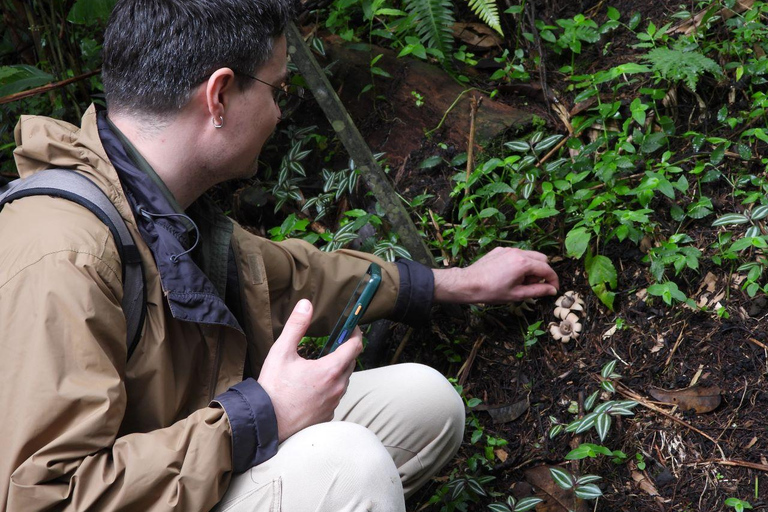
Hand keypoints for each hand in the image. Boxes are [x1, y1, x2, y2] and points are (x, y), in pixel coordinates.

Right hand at [257, 299, 361, 442]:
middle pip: (351, 363)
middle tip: (333, 342)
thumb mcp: (281, 352)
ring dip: (338, 370)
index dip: (355, 333)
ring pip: (344, 380)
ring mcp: (333, 403)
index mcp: (330, 370)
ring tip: (321, 363)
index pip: (355, 346)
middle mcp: (337, 387)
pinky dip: (329, 387)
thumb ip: (296, 326)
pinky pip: (335, 396)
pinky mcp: (327, 415)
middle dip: (345, 350)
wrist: (266, 423)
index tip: (351, 326)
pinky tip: (314, 385)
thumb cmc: (273, 388)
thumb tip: (306, 305)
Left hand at [433, 247, 558, 303]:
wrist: (468, 283)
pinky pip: (517, 254)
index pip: (547, 269)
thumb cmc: (491, 291)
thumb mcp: (517, 295)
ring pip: (530, 255)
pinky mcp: (499, 250)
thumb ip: (538, 291)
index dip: (553, 280)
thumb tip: (552, 290)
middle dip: (542, 272)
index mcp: (523, 263)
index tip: (553, 290)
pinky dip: (520, 263)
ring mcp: (508, 249)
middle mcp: (517, 252)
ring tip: (520, 281)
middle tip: (532, 285)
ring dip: (531, 267)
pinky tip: (509, 275)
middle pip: (541, 259)